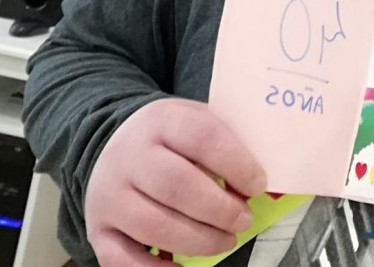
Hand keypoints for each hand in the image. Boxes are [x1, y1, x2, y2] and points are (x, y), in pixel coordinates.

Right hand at [84, 98, 265, 265]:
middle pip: (177, 186)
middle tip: (243, 220)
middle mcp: (131, 155)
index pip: (203, 138)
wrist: (116, 140)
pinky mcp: (97, 227)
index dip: (237, 164)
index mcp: (163, 120)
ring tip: (225, 240)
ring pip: (153, 225)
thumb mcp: (203, 122)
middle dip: (219, 210)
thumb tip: (275, 189)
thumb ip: (237, 145)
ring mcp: (110, 193)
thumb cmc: (174, 136)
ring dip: (198, 240)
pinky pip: (120, 258)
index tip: (259, 184)